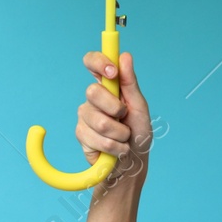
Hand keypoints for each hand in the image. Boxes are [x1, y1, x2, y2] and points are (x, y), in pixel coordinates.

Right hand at [75, 51, 150, 221]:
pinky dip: (114, 146)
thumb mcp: (140, 107)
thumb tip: (125, 56)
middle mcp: (94, 98)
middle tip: (124, 117)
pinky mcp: (81, 135)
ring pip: (98, 120)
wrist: (132, 166)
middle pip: (92, 92)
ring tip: (124, 138)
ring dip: (119, 133)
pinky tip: (116, 149)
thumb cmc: (139, 134)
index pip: (93, 62)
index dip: (98, 62)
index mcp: (109, 86)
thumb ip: (131, 83)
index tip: (112, 72)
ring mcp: (85, 116)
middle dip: (115, 109)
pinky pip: (95, 138)